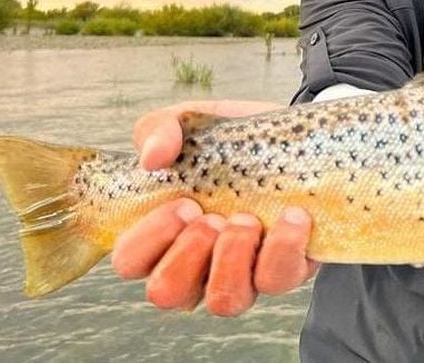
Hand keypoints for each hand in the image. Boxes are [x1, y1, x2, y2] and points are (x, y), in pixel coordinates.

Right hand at [111, 100, 319, 314]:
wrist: (294, 135)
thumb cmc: (229, 140)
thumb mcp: (189, 122)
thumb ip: (159, 129)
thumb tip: (151, 158)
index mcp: (164, 235)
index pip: (130, 262)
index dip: (149, 240)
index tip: (183, 202)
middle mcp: (198, 264)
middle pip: (169, 293)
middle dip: (187, 255)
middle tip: (210, 216)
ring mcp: (243, 273)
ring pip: (224, 301)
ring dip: (232, 258)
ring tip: (247, 218)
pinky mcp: (287, 268)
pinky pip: (279, 279)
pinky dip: (284, 247)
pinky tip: (291, 215)